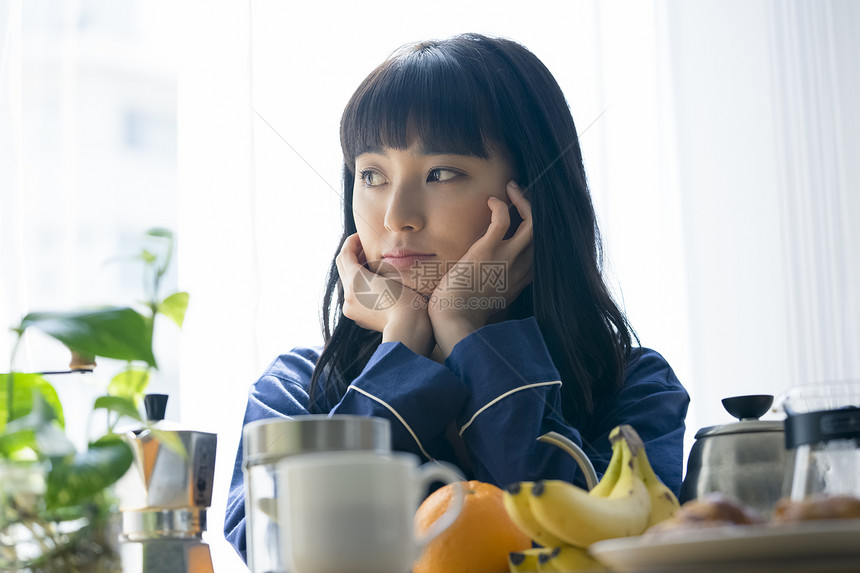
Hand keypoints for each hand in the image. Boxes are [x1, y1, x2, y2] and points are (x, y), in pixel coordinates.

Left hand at [336, 233, 434, 355]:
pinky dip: (361, 286)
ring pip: (349, 283)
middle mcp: (348, 295)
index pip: (345, 254)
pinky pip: (354, 296)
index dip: (352, 242)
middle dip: (353, 255)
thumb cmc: (408, 300)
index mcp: (355, 282)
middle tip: (367, 247)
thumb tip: (377, 257)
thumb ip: (382, 263)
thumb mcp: (396, 275)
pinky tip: (376, 285)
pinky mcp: (358, 318)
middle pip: (343, 268)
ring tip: (374, 265)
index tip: (361, 236)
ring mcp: (351, 309)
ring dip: (357, 271)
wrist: (409, 330)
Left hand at [428, 181, 533, 357]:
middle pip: (543, 235)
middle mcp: (521, 269)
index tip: (524, 216)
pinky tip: (492, 201)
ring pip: (532, 224)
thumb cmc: (463, 312)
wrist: (452, 321)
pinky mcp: (488, 251)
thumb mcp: (488, 300)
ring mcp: (507, 259)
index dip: (536, 230)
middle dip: (535, 211)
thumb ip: (495, 285)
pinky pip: (504, 219)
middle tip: (521, 195)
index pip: (540, 251)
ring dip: (524, 201)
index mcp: (522, 280)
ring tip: (512, 189)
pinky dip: (501, 205)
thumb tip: (486, 275)